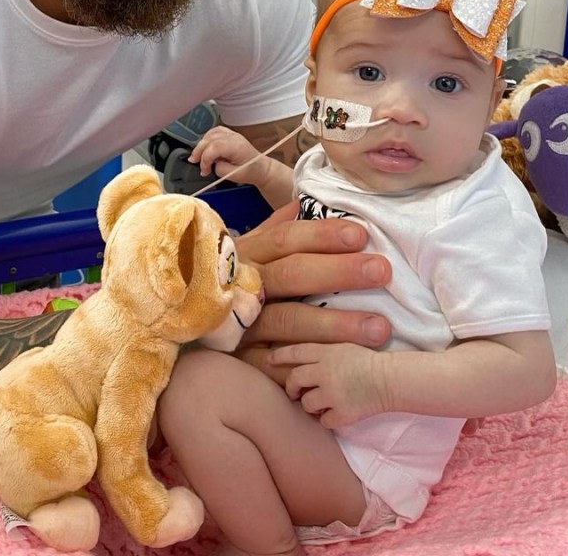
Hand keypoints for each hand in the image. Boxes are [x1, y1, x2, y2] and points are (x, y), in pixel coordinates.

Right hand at [188, 126, 260, 183]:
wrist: (261, 168)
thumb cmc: (251, 171)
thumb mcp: (234, 176)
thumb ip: (219, 169)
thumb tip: (211, 164)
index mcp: (236, 146)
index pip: (213, 147)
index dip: (205, 159)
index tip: (204, 170)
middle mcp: (234, 138)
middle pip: (210, 139)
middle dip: (199, 151)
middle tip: (194, 162)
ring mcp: (232, 135)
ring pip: (211, 134)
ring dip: (201, 144)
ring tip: (197, 156)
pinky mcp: (229, 135)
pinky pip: (215, 131)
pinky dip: (206, 138)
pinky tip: (204, 146)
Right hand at [233, 202, 391, 382]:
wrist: (186, 317)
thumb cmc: (235, 278)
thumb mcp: (252, 247)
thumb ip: (278, 225)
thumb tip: (306, 202)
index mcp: (248, 252)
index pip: (286, 238)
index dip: (322, 235)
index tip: (361, 235)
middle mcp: (242, 285)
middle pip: (290, 274)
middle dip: (338, 272)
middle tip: (381, 271)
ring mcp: (239, 324)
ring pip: (287, 321)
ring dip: (334, 325)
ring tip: (379, 327)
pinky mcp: (241, 360)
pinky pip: (275, 366)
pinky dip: (307, 364)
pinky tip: (340, 365)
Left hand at [267, 341, 387, 427]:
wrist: (390, 379)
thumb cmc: (369, 361)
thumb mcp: (343, 347)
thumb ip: (321, 353)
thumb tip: (301, 363)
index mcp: (325, 352)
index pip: (294, 352)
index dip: (278, 356)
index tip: (268, 361)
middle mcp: (324, 371)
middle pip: (294, 380)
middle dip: (291, 388)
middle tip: (294, 392)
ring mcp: (332, 393)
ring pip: (306, 403)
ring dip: (310, 405)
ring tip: (321, 404)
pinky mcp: (342, 413)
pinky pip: (324, 421)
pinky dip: (327, 420)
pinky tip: (336, 414)